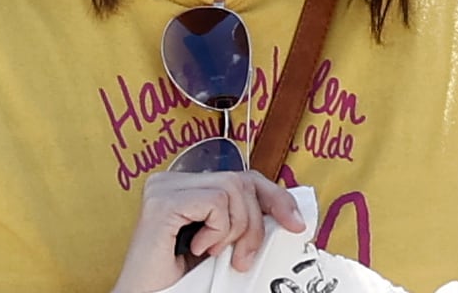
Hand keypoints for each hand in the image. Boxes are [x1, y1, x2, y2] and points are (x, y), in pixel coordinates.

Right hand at [114, 166, 307, 292]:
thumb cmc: (177, 281)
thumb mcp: (219, 247)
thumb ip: (239, 224)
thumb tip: (284, 213)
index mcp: (186, 188)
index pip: (241, 177)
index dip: (274, 196)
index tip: (294, 222)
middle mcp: (173, 181)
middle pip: (241, 179)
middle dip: (255, 221)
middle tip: (244, 258)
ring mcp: (166, 187)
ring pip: (233, 188)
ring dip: (235, 229)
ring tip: (214, 254)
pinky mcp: (162, 202)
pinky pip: (215, 201)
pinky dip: (217, 230)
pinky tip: (197, 248)